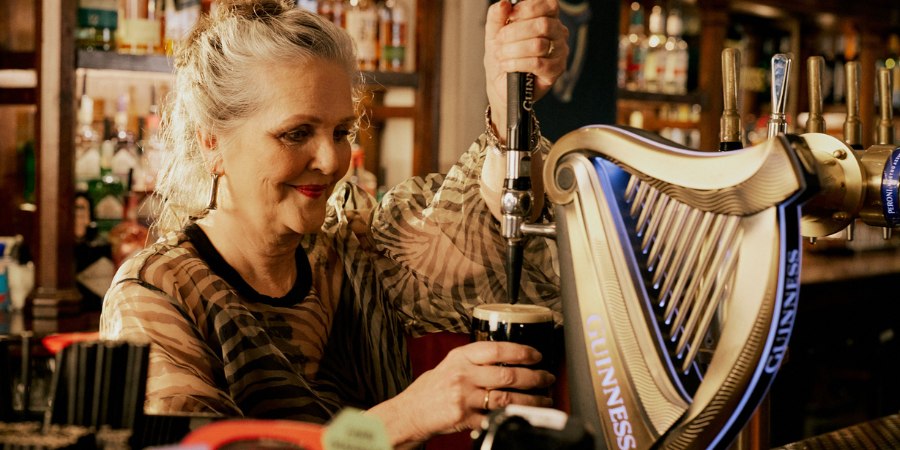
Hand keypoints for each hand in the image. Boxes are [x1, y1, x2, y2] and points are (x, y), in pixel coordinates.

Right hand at [368, 341, 554, 446]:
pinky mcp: (466, 419)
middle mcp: (463, 376)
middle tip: (547, 377)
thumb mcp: (449, 365)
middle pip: (507, 374)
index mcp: (460, 357)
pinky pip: (496, 417)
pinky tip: (527, 415)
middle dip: (534, 377)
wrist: (410, 413)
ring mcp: (465, 398)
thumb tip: (506, 357)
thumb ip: (474, 361)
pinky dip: (514, 417)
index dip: (522, 352)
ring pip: (507, 398)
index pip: (497, 350)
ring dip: (531, 399)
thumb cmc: (430, 390)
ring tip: (545, 399)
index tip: (537, 355)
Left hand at [485, 0, 568, 138]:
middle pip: (542, 24)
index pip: (547, 4)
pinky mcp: (556, 71)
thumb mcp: (494, 35)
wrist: (501, 87)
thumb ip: (497, 17)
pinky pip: (537, 63)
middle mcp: (557, 33)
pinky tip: (507, 66)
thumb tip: (503, 3)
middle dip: (515, 32)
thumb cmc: (502, 59)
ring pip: (538, 44)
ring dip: (513, 50)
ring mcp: (559, 52)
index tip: (509, 16)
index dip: (527, 8)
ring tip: (501, 56)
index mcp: (546, 18)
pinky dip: (517, 63)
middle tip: (500, 41)